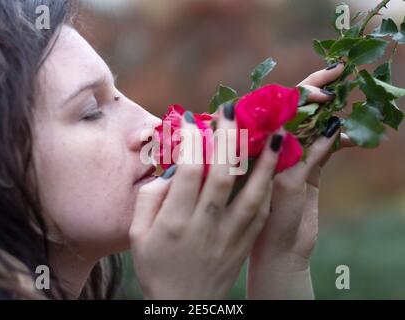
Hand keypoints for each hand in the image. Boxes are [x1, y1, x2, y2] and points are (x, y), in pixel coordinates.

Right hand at [130, 105, 282, 298]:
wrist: (185, 307)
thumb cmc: (156, 269)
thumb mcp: (137, 236)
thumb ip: (149, 200)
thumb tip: (171, 171)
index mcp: (174, 222)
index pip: (187, 172)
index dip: (192, 141)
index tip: (194, 118)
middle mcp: (205, 226)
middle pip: (222, 175)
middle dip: (229, 138)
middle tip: (235, 109)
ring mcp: (229, 236)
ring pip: (251, 193)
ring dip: (264, 161)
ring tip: (275, 133)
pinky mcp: (243, 245)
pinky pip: (261, 214)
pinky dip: (269, 188)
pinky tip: (275, 168)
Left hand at [247, 63, 354, 298]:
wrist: (278, 251)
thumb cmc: (263, 220)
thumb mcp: (274, 184)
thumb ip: (286, 156)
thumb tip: (297, 125)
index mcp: (259, 145)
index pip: (276, 108)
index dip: (297, 91)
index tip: (322, 82)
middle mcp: (274, 147)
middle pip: (295, 110)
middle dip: (315, 89)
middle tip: (340, 70)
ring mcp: (292, 157)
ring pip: (312, 126)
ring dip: (329, 112)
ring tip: (347, 98)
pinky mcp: (308, 171)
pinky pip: (324, 148)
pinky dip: (336, 141)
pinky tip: (351, 137)